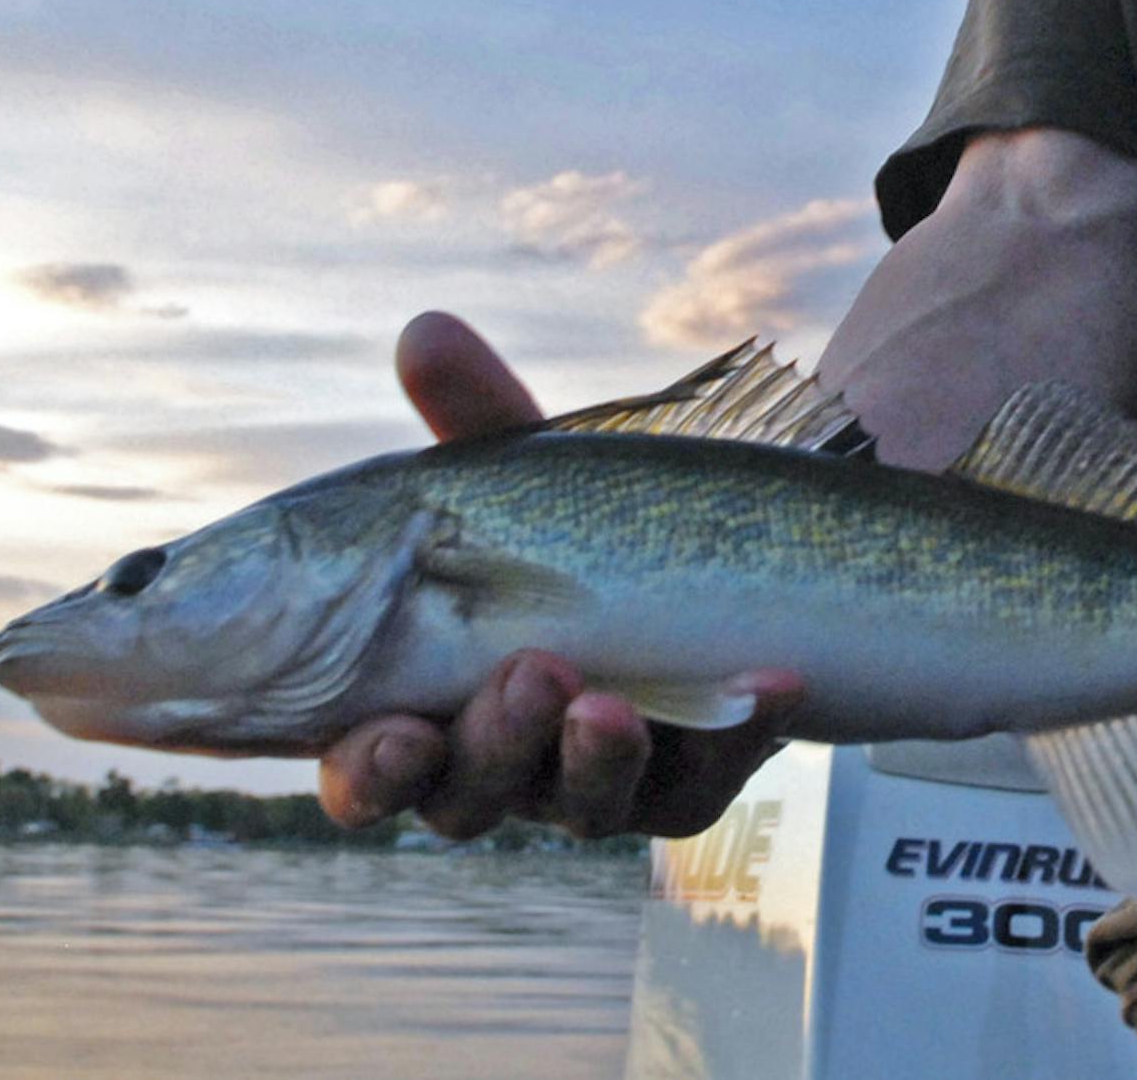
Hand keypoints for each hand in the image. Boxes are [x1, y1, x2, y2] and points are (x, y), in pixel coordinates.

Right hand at [317, 311, 802, 839]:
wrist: (725, 533)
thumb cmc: (582, 519)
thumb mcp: (533, 470)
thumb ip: (477, 415)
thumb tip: (429, 330)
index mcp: (424, 700)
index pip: (371, 770)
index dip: (373, 770)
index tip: (393, 735)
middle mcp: (502, 756)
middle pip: (471, 796)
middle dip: (496, 743)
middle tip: (532, 672)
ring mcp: (598, 779)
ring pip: (583, 806)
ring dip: (593, 759)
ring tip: (611, 700)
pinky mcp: (692, 777)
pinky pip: (708, 781)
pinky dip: (736, 736)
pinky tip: (765, 685)